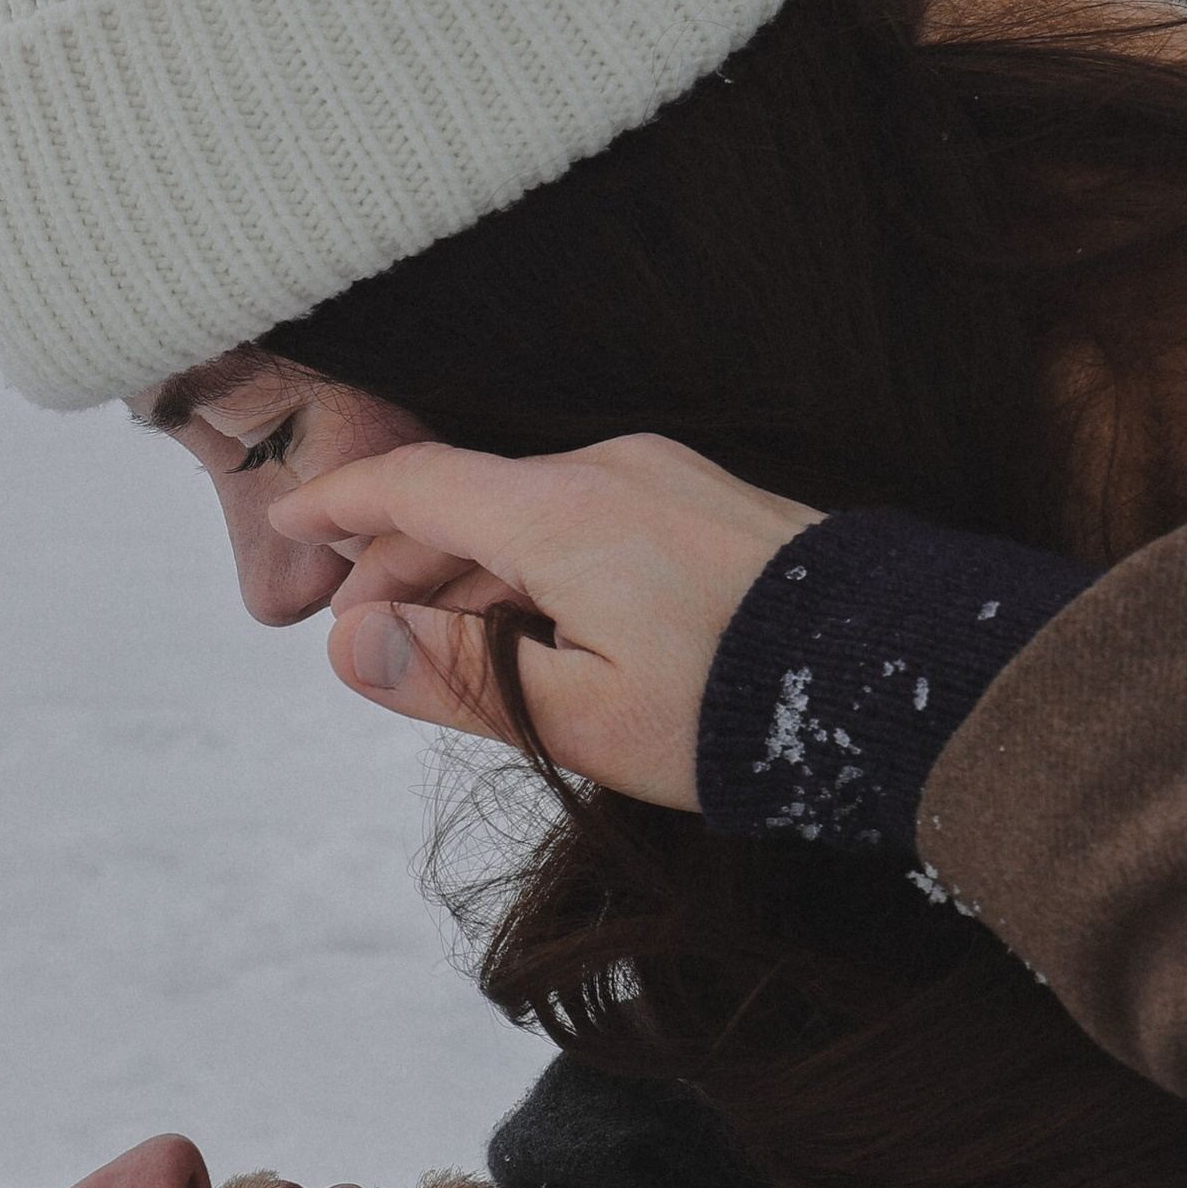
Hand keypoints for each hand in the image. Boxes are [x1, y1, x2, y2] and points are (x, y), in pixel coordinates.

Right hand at [267, 433, 823, 807]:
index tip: (287, 525)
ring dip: (472, 572)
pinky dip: (536, 566)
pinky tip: (537, 632)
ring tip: (446, 651)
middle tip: (366, 641)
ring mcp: (664, 479)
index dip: (338, 507)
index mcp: (559, 511)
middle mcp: (607, 471)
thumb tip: (349, 644)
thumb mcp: (576, 716)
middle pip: (467, 501)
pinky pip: (587, 520)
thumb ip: (454, 675)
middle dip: (401, 564)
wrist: (899, 676)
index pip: (413, 485)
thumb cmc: (736, 708)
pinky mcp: (706, 504)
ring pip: (528, 513)